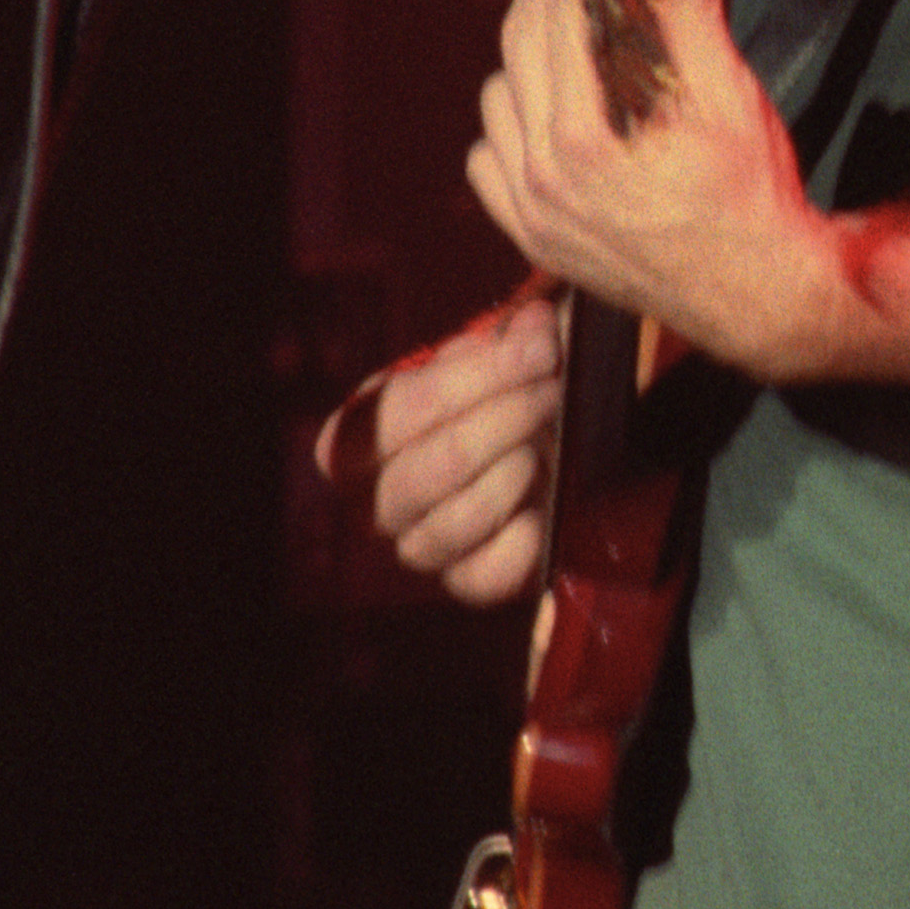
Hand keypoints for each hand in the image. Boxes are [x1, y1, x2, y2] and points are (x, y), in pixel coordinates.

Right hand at [314, 289, 562, 606]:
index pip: (395, 412)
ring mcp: (417, 545)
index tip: (539, 350)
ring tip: (545, 444)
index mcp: (357, 435)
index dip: (472, 379)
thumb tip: (536, 327)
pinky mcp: (465, 581)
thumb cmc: (501, 393)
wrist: (541, 445)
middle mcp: (373, 498)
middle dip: (501, 422)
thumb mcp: (497, 353)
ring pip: (449, 525)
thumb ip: (513, 335)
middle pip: (422, 472)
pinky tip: (544, 507)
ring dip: (511, 476)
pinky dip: (520, 542)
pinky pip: (482, 577)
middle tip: (552, 391)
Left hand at [464, 0, 844, 378]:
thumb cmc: (752, 204)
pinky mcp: (534, 238)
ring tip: (572, 24)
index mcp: (584, 143)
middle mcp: (543, 180)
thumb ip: (693, 13)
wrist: (760, 297)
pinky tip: (551, 107)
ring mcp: (532, 214)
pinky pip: (489, 160)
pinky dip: (511, 122)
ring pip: (496, 99)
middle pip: (517, 45)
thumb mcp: (731, 97)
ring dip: (527, 50)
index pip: (557, 17)